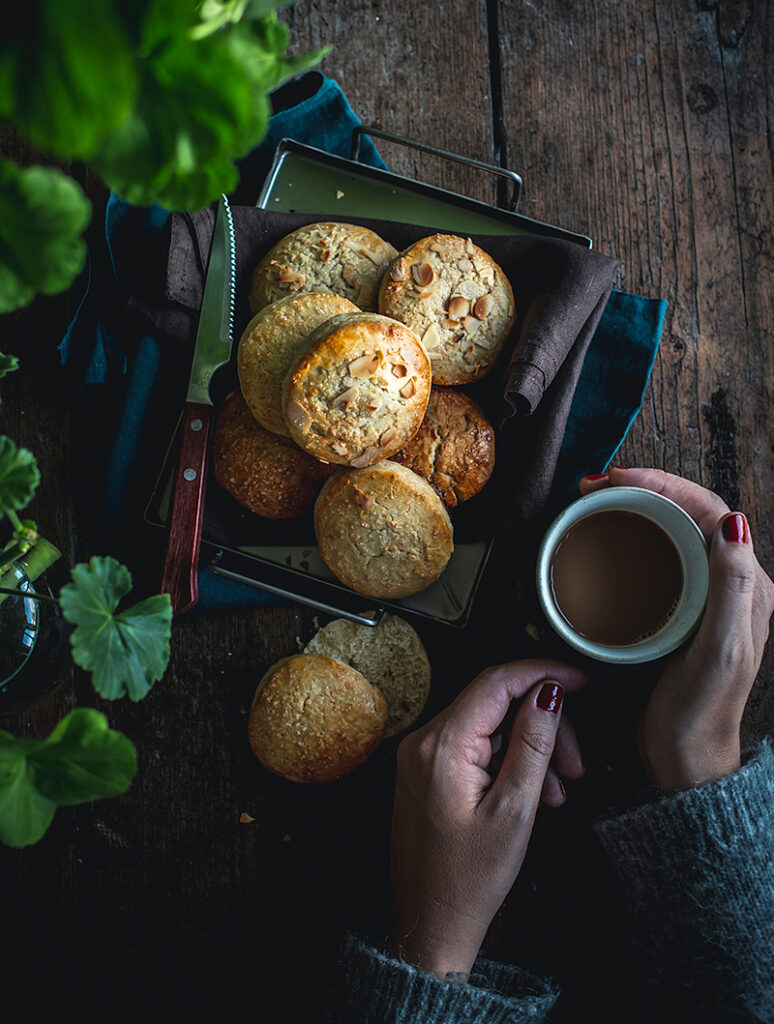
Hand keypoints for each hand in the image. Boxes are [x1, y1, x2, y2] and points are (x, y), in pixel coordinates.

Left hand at [389, 659, 587, 978]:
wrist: (430, 923)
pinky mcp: (427, 770)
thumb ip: (532, 744)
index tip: (579, 680)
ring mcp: (422, 755)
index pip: (496, 682)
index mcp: (441, 745)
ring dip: (530, 746)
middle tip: (576, 762)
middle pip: (495, 703)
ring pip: (489, 725)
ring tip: (561, 788)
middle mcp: (424, 740)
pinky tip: (536, 792)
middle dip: (543, 724)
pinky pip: (475, 746)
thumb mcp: (514, 810)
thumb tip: (549, 693)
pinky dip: (508, 760)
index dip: (542, 673)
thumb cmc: (469, 879)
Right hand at [580, 467, 773, 793]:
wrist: (685, 758)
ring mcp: (701, 595)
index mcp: (746, 586)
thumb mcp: (721, 651)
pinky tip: (606, 538)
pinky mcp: (676, 609)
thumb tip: (733, 522)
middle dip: (643, 486)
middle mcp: (727, 584)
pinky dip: (629, 535)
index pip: (708, 510)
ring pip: (670, 530)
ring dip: (634, 506)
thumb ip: (733, 588)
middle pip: (687, 512)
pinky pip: (656, 556)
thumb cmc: (702, 712)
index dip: (663, 484)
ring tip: (596, 500)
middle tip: (596, 484)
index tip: (617, 478)